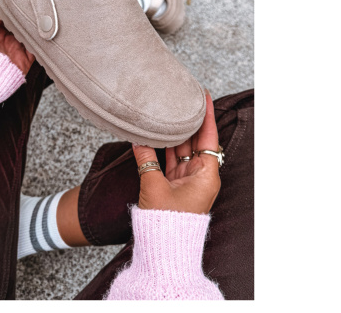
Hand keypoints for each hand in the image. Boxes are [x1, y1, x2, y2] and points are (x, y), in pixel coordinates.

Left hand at [0, 8, 35, 74]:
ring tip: (37, 20)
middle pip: (21, 28)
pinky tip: (40, 34)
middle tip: (31, 11)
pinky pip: (35, 50)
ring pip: (30, 37)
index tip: (20, 5)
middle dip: (26, 20)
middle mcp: (9, 42)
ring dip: (34, 30)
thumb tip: (3, 7)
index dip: (15, 13)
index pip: (10, 21)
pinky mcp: (25, 61)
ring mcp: (17, 51)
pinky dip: (39, 43)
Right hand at [132, 90, 220, 213]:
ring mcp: (188, 179)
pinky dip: (165, 148)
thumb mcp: (154, 186)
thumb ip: (145, 158)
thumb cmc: (166, 222)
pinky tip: (157, 134)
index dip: (207, 116)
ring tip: (168, 113)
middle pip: (196, 141)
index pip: (209, 138)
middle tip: (183, 100)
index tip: (204, 96)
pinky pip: (172, 160)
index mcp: (206, 175)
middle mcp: (201, 175)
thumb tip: (138, 138)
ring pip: (183, 149)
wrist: (164, 249)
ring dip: (175, 133)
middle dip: (189, 121)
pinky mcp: (176, 184)